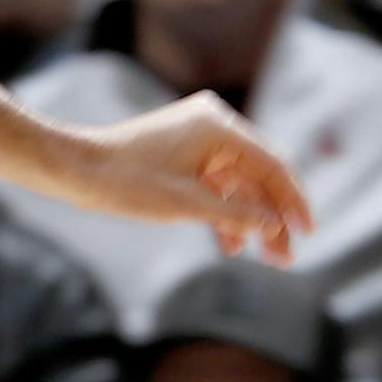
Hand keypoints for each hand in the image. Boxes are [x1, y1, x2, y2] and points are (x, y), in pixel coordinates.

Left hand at [68, 91, 313, 260]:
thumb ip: (235, 215)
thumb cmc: (123, 182)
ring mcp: (197, 137)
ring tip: (263, 257)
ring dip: (249, 218)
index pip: (273, 164)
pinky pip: (215, 183)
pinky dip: (223, 210)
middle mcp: (213, 124)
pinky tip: (231, 245)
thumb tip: (274, 226)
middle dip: (272, 217)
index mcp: (219, 126)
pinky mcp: (182, 153)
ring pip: (237, 182)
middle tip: (285, 257)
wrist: (72, 169)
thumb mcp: (185, 205)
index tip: (309, 231)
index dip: (294, 201)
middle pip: (258, 175)